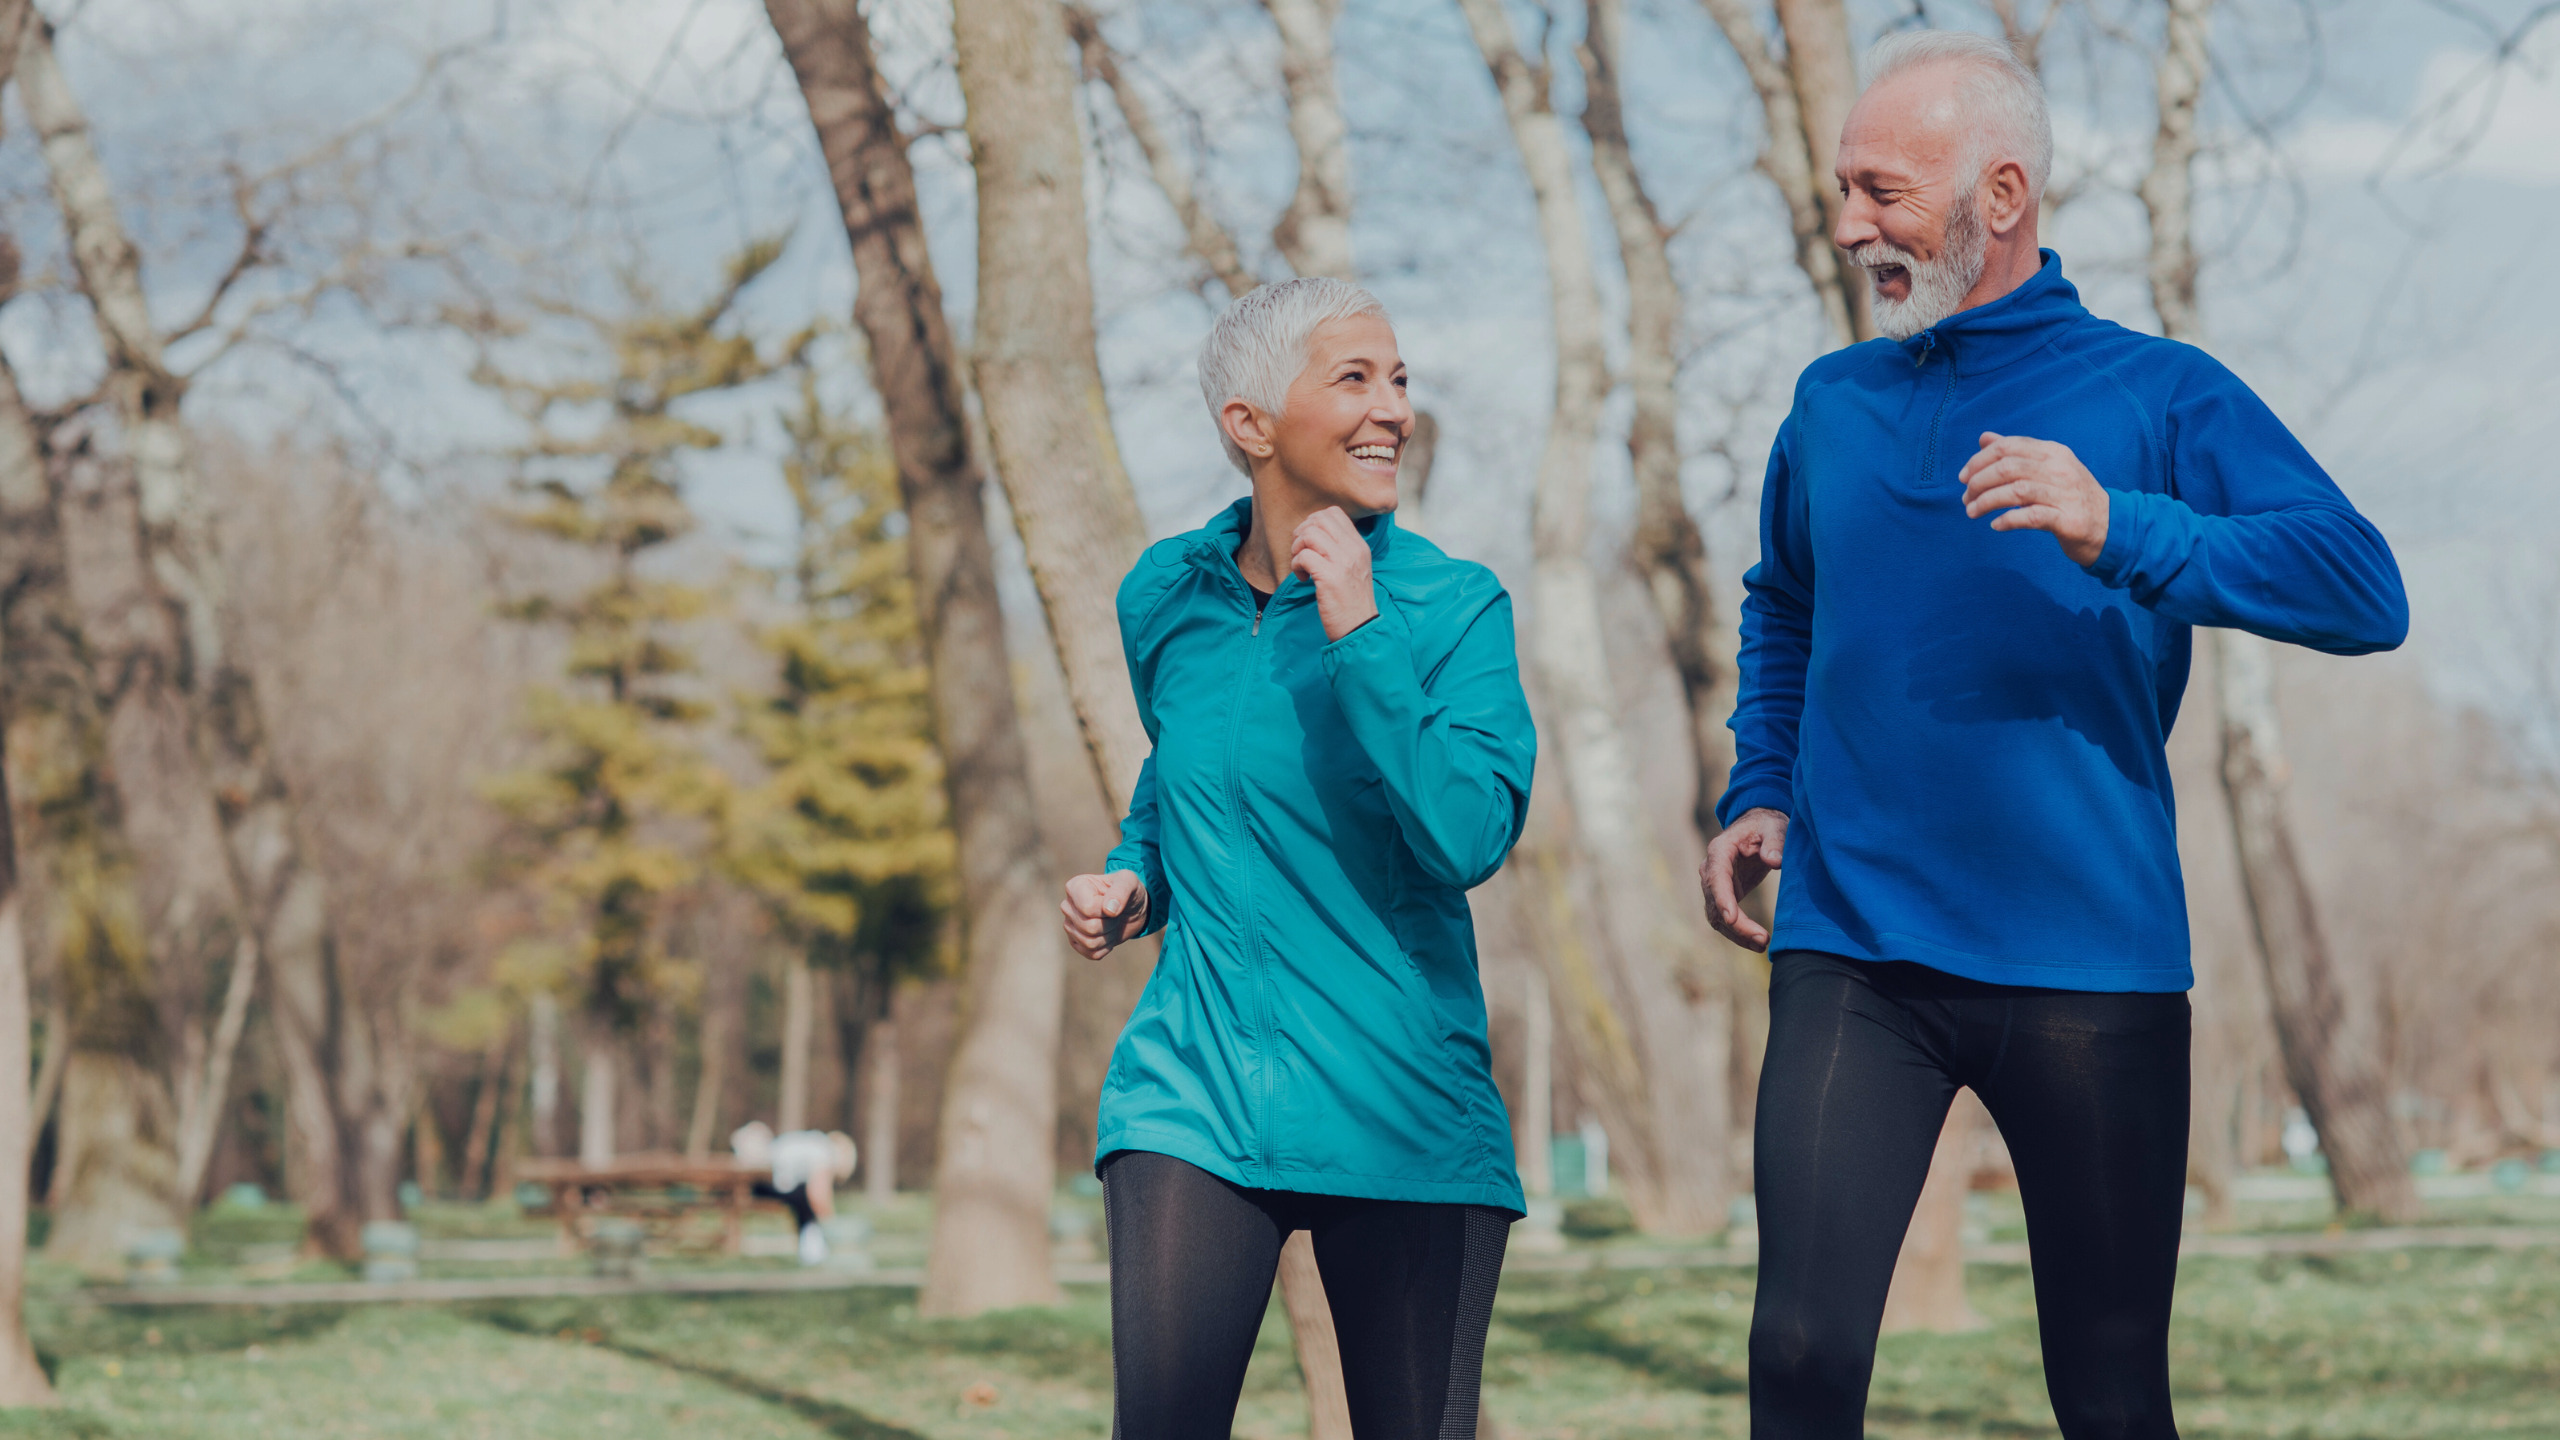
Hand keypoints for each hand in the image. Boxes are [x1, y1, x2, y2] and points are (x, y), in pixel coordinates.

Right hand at [1061, 872, 1149, 959]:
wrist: (1131, 908)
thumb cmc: (1128, 891)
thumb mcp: (1129, 882)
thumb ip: (1121, 890)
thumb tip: (1109, 910)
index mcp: (1075, 887)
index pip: (1088, 908)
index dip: (1106, 911)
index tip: (1114, 902)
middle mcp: (1067, 906)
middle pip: (1089, 927)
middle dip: (1110, 924)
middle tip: (1114, 914)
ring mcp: (1069, 925)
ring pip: (1089, 943)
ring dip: (1109, 936)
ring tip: (1112, 924)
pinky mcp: (1075, 942)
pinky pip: (1091, 954)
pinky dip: (1106, 947)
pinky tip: (1108, 935)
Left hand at [1289, 507, 1378, 641]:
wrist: (1360, 628)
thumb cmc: (1352, 602)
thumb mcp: (1355, 569)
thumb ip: (1341, 550)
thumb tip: (1313, 534)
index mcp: (1360, 546)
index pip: (1334, 513)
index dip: (1314, 523)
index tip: (1310, 543)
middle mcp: (1354, 550)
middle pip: (1319, 519)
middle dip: (1302, 533)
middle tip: (1301, 553)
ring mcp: (1343, 563)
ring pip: (1310, 534)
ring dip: (1298, 549)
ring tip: (1302, 566)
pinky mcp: (1330, 578)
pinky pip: (1304, 556)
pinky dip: (1297, 566)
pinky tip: (1304, 579)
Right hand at [1699, 808, 1787, 951]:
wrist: (1759, 827)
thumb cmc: (1766, 825)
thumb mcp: (1775, 827)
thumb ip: (1775, 842)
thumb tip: (1774, 861)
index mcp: (1720, 850)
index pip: (1716, 877)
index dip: (1722, 898)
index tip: (1732, 919)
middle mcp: (1711, 869)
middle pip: (1715, 903)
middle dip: (1736, 925)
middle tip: (1762, 939)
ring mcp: (1715, 885)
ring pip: (1717, 916)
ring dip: (1737, 934)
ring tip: (1763, 944)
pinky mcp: (1724, 896)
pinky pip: (1725, 919)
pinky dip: (1739, 933)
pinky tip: (1757, 943)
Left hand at [1959, 432, 2108, 566]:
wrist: (2112, 525)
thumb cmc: (2071, 496)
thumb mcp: (2048, 468)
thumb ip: (2017, 453)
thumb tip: (1984, 438)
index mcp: (2054, 452)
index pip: (2008, 447)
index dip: (1979, 460)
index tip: (1964, 477)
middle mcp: (2061, 469)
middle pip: (2008, 467)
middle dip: (1979, 482)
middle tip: (1966, 498)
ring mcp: (2066, 494)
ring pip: (2016, 490)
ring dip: (1987, 502)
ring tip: (1972, 512)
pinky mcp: (2069, 521)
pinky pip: (2031, 516)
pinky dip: (2009, 520)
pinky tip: (1996, 525)